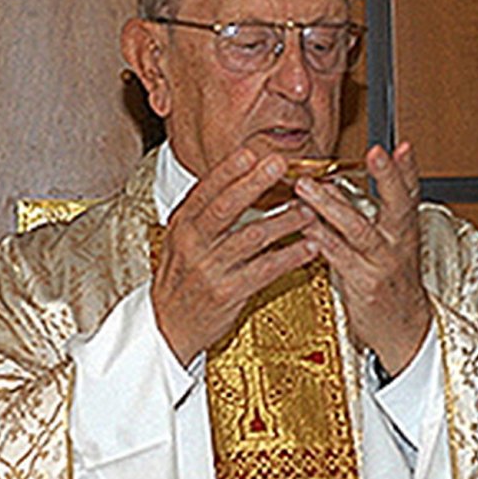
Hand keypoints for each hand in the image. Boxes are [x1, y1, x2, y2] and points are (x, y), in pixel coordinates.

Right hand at [152, 147, 316, 364]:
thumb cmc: (182, 279)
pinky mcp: (227, 292)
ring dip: (284, 221)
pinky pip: (265, 270)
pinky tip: (309, 247)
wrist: (167, 326)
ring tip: (309, 210)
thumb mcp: (182, 241)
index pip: (206, 191)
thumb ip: (205, 213)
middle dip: (254, 183)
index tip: (251, 152)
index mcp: (182, 225)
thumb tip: (239, 180)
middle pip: (226, 207)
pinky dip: (290, 257)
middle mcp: (193, 243)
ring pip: (252, 237)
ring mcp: (210, 268)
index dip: (229, 170)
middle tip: (280, 164)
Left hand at [294, 141, 430, 374]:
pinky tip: (305, 226)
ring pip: (360, 230)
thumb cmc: (390, 283)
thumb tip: (330, 186)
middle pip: (398, 205)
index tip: (401, 145)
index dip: (406, 169)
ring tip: (308, 188)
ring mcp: (383, 265)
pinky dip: (321, 240)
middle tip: (376, 153)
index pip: (410, 193)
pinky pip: (340, 258)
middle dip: (388, 177)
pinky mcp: (366, 286)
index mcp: (404, 230)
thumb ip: (363, 216)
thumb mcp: (388, 246)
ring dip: (333, 206)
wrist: (403, 330)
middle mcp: (399, 244)